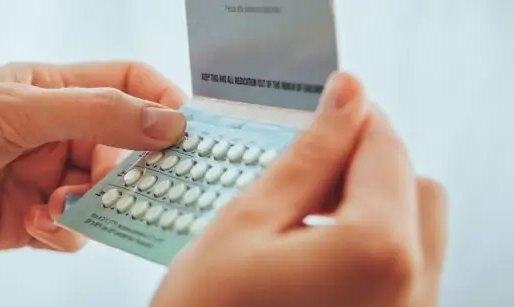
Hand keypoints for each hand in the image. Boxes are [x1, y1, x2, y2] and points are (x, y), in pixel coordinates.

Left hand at [0, 61, 185, 253]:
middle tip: (126, 184)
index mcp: (56, 90)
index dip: (162, 101)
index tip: (188, 131)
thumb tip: (169, 122)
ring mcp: (45, 176)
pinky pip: (73, 230)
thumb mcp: (22, 108)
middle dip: (128, 169)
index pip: (128, 85)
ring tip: (59, 206)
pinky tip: (35, 222)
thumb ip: (100, 114)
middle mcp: (57, 132)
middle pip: (123, 147)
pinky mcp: (30, 220)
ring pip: (103, 195)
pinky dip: (64, 232)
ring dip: (93, 205)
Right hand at [151, 72, 447, 306]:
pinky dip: (371, 240)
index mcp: (377, 254)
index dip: (355, 117)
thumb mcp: (248, 224)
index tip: (329, 105)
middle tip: (309, 167)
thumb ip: (309, 156)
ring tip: (306, 212)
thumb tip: (346, 97)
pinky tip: (319, 247)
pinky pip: (406, 267)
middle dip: (367, 161)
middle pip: (413, 186)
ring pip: (416, 227)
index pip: (386, 151)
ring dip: (370, 200)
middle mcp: (413, 292)